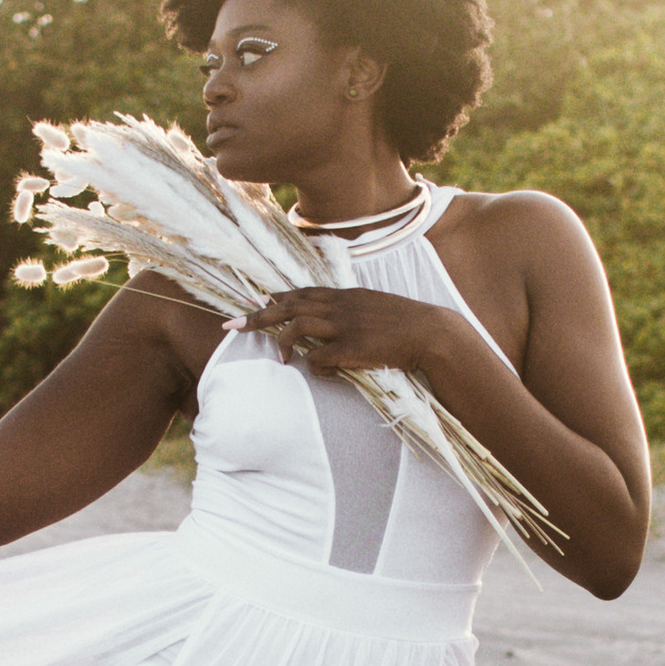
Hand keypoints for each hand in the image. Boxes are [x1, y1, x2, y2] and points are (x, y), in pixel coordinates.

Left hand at [252, 285, 448, 381]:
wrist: (432, 333)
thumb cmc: (406, 324)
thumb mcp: (375, 308)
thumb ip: (351, 312)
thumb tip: (333, 330)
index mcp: (345, 295)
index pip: (302, 292)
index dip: (276, 297)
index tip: (256, 301)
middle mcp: (340, 306)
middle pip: (289, 306)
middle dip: (258, 316)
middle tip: (233, 325)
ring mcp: (345, 326)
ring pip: (298, 326)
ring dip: (282, 342)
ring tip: (279, 358)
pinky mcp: (353, 348)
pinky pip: (320, 359)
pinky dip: (315, 367)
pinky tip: (320, 372)